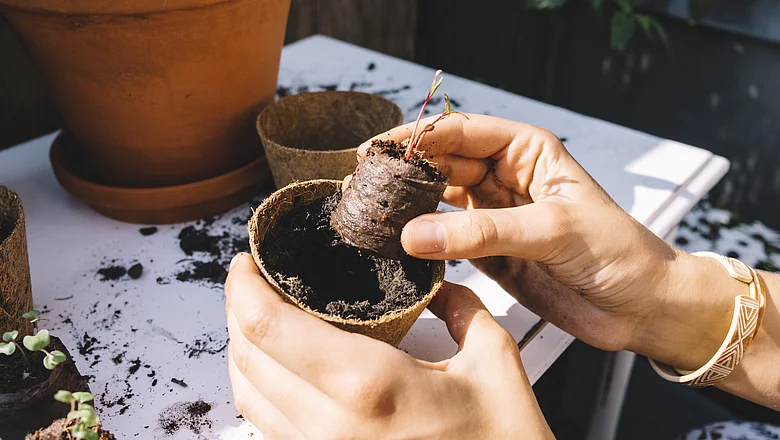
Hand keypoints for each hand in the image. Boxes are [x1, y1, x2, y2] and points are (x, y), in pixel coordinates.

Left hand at [225, 253, 554, 439]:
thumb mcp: (494, 363)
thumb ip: (461, 308)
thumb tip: (437, 282)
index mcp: (368, 385)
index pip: (270, 328)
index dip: (243, 287)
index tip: (247, 261)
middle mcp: (329, 426)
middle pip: (247, 358)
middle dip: (237, 312)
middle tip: (252, 281)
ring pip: (248, 397)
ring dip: (243, 351)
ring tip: (259, 318)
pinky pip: (270, 427)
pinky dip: (261, 389)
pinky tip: (282, 369)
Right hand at [359, 114, 735, 370]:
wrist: (641, 307)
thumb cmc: (618, 253)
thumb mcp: (553, 231)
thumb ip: (484, 232)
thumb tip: (417, 232)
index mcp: (526, 151)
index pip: (461, 132)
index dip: (419, 138)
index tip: (380, 151)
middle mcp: (505, 177)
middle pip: (442, 165)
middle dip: (405, 172)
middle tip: (364, 185)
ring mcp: (494, 216)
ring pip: (438, 202)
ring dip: (408, 207)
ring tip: (371, 213)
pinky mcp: (488, 253)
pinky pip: (445, 240)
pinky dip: (422, 242)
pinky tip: (398, 243)